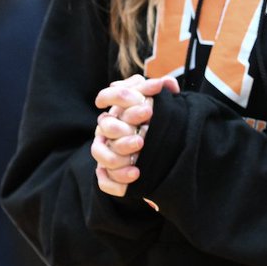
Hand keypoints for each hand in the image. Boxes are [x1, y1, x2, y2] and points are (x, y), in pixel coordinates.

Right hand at [91, 75, 178, 196]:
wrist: (156, 147)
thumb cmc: (153, 120)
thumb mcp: (157, 102)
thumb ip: (159, 90)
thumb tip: (165, 83)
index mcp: (116, 109)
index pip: (107, 96)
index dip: (119, 97)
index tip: (140, 101)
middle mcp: (106, 130)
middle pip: (105, 127)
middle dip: (121, 130)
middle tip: (142, 137)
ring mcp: (106, 151)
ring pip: (101, 154)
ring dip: (117, 158)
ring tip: (138, 160)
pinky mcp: (109, 172)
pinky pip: (105, 180)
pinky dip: (116, 182)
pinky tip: (135, 178)